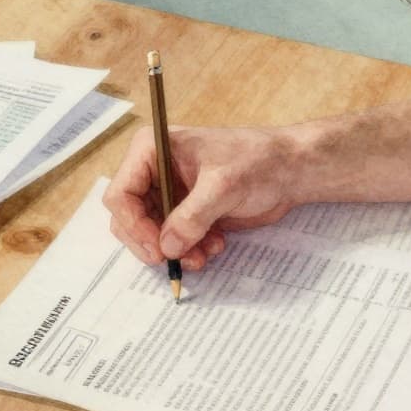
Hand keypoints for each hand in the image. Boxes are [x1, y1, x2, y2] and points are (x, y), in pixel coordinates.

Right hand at [103, 125, 299, 269]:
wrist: (289, 170)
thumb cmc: (257, 161)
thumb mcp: (222, 187)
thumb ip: (191, 218)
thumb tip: (167, 247)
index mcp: (152, 150)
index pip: (121, 194)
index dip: (134, 226)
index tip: (158, 249)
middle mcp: (153, 171)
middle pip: (129, 218)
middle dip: (153, 243)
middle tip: (176, 261)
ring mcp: (168, 193)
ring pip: (151, 234)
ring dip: (174, 250)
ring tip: (204, 254)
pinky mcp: (185, 212)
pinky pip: (173, 240)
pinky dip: (189, 250)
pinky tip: (214, 245)